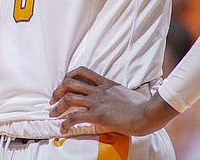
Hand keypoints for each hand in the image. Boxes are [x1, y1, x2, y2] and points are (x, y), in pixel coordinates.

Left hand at [49, 66, 177, 135]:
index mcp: (106, 83)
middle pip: (70, 82)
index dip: (69, 75)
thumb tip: (125, 97)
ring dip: (57, 106)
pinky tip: (63, 128)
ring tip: (52, 113)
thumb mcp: (129, 93)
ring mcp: (97, 101)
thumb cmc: (142, 106)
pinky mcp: (98, 114)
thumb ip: (120, 93)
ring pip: (69, 98)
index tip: (64, 83)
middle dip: (58, 91)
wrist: (147, 113)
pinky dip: (66, 122)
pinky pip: (75, 117)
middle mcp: (99, 90)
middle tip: (53, 99)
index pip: (83, 71)